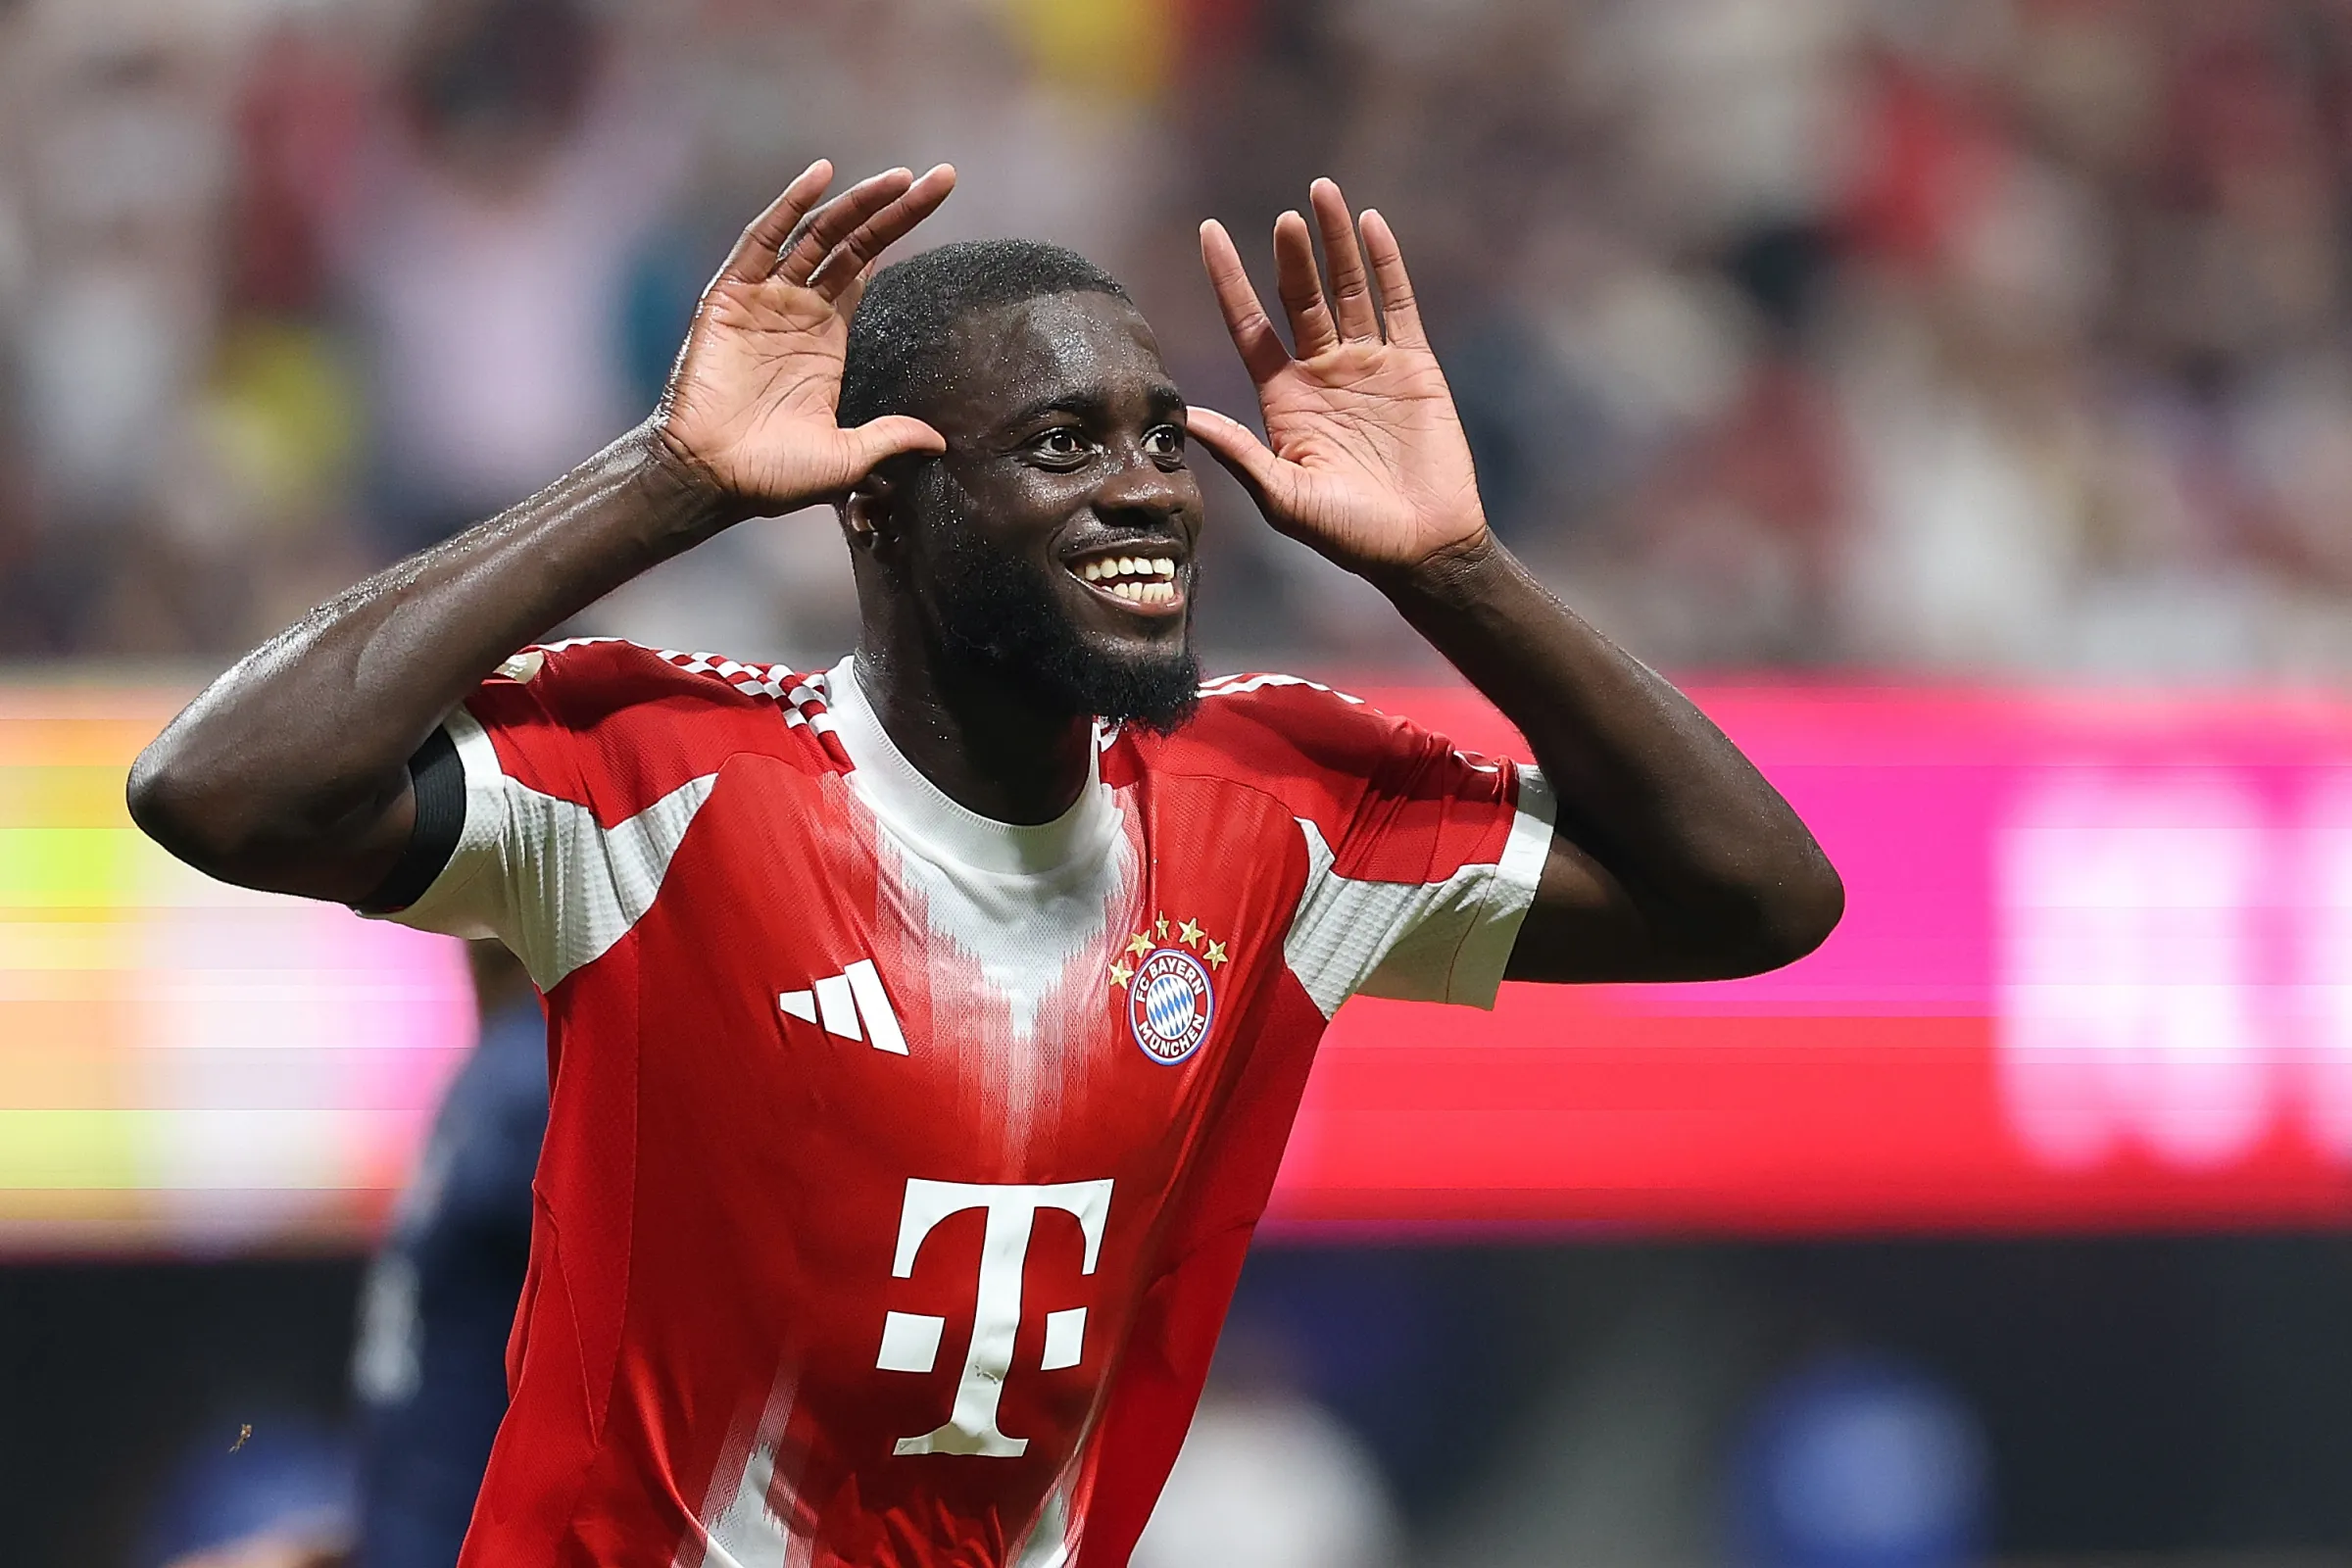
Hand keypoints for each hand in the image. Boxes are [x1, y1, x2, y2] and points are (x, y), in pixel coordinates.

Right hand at [656, 160, 955, 510]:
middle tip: (940, 178)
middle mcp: (799, 308)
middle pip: (853, 242)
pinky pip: (761, 241)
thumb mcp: (847, 459)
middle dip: (895, 208)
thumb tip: (939, 440)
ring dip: (856, 204)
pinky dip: (789, 206)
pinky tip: (821, 176)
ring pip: (816, 234)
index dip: (900, 231)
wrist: (711, 480)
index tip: (937, 198)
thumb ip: (890, 438)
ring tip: (899, 177)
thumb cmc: (772, 476)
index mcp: (827, 337)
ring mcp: (765, 298)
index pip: (868, 266)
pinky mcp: (731, 296)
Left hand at [1191, 179, 1488, 577]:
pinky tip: (1371, 224)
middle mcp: (1321, 373)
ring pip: (1348, 289)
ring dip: (1335, 244)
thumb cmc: (1350, 535)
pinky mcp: (1413, 365)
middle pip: (1300, 298)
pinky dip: (1386, 263)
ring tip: (1323, 194)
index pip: (1249, 326)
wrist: (1421, 548)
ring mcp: (1368, 365)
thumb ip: (1240, 455)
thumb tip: (1185, 418)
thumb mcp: (1285, 498)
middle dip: (1291, 256)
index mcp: (1283, 400)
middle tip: (1284, 217)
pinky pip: (1398, 303)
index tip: (1208, 231)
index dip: (1229, 279)